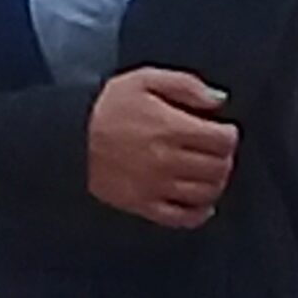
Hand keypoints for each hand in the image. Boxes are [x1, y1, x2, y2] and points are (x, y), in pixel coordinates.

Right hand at [86, 67, 238, 229]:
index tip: (223, 130)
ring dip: (215, 182)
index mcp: (170, 127)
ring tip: (209, 171)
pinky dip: (199, 213)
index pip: (222, 140)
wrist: (69, 136)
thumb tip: (218, 101)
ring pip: (206, 193)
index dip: (228, 134)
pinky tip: (202, 203)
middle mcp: (167, 160)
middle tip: (216, 150)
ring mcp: (156, 186)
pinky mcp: (144, 205)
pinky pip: (181, 218)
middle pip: (218, 167)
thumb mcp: (145, 80)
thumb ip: (186, 86)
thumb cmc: (107, 106)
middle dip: (224, 157)